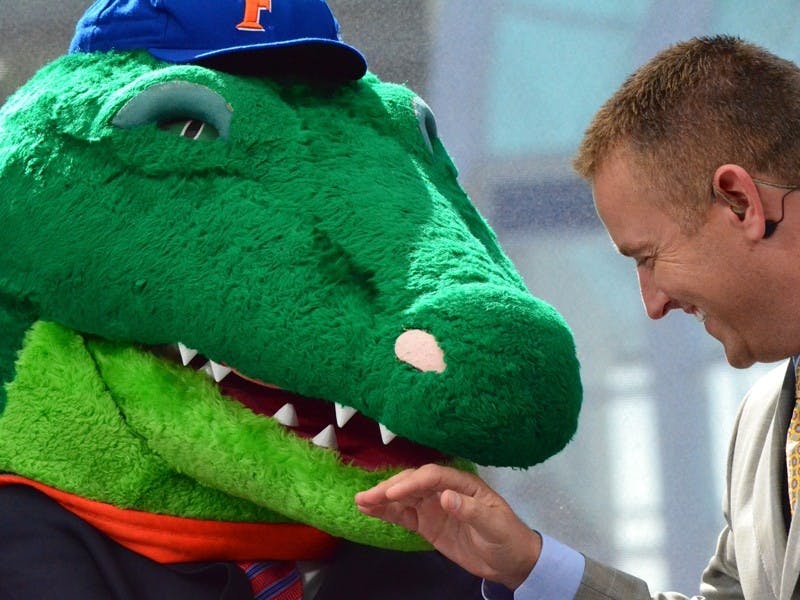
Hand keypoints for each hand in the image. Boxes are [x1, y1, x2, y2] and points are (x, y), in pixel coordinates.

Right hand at [355, 463, 540, 589]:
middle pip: (413, 482)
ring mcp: (433, 506)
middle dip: (390, 488)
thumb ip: (470, 511)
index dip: (411, 483)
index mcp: (462, 483)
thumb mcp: (494, 524)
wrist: (510, 561)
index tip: (392, 494)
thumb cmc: (508, 537)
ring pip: (404, 497)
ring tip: (360, 501)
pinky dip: (386, 512)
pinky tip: (369, 510)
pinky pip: (404, 515)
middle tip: (367, 496)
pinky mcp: (427, 523)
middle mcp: (444, 490)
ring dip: (382, 498)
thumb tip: (445, 497)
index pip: (432, 477)